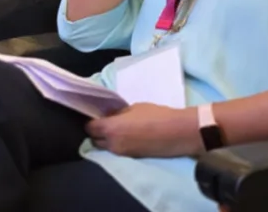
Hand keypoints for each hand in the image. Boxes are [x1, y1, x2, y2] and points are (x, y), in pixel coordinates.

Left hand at [86, 103, 202, 157]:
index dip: (91, 120)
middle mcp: (113, 144)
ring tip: (117, 129)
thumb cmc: (155, 115)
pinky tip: (127, 136)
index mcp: (110, 129)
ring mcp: (123, 154)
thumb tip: (109, 115)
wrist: (177, 132)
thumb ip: (117, 113)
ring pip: (106, 147)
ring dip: (107, 139)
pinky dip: (118, 144)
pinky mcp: (133, 158)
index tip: (95, 115)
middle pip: (95, 140)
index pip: (90, 127)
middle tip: (104, 122)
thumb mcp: (133, 108)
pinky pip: (118, 151)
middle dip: (97, 132)